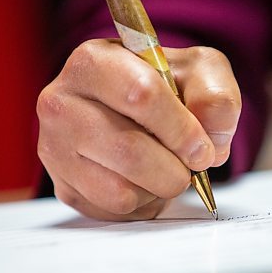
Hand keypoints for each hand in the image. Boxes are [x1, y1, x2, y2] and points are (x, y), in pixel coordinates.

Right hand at [37, 39, 240, 219]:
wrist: (129, 109)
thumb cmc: (162, 87)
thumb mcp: (198, 72)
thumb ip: (216, 96)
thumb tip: (211, 141)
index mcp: (94, 62)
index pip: (141, 95)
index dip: (181, 129)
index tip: (201, 148)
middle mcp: (61, 103)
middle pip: (130, 151)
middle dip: (175, 168)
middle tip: (189, 165)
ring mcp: (55, 148)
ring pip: (120, 190)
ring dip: (159, 188)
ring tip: (162, 167)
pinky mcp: (63, 185)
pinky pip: (113, 210)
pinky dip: (141, 203)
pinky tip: (143, 180)